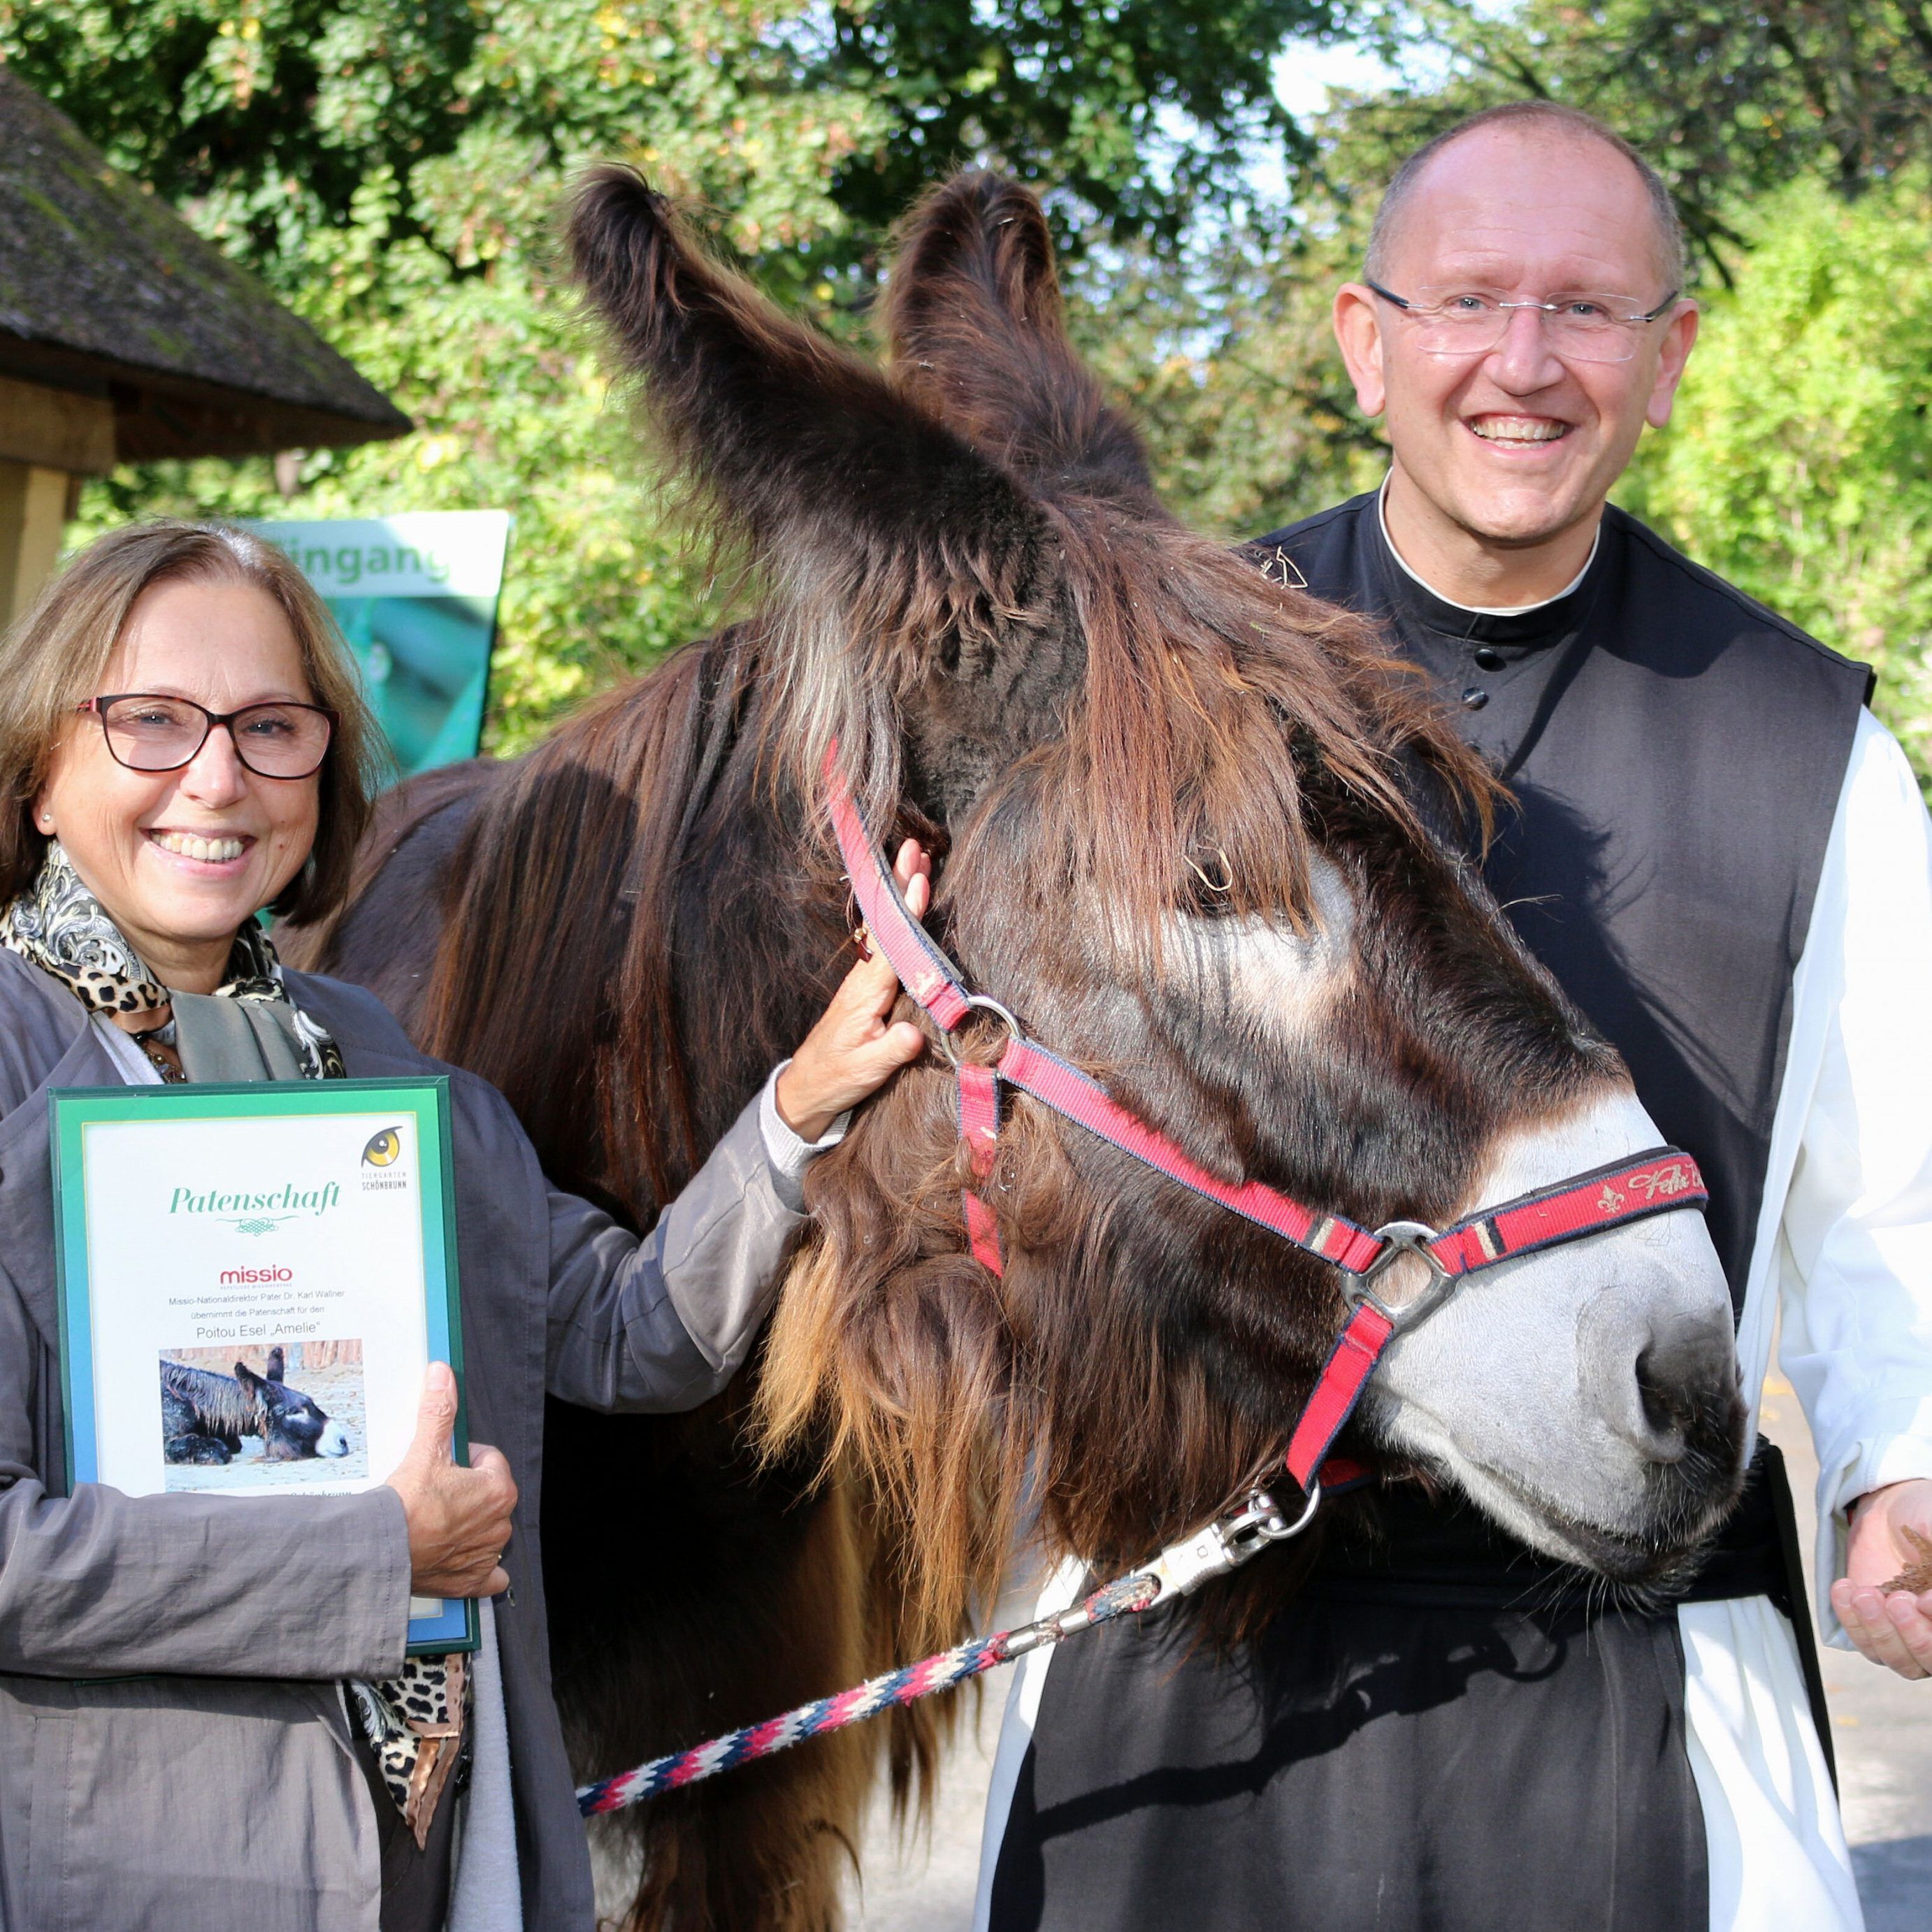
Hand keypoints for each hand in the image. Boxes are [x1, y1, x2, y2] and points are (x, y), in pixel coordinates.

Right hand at [384, 1363, 517, 1598]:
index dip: (466, 1459)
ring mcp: (487, 1554)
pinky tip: (458, 1559)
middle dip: (467, 1493)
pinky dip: (477, 1568)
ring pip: (487, 1532)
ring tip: (437, 1523)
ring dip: (469, 1527)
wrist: (381, 1550)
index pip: (490, 1461)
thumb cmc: (407, 1505)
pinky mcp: (472, 1580)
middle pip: (488, 1497)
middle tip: (436, 1494)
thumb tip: (443, 1375)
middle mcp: (501, 1524)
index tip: (445, 1465)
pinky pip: (489, 1575)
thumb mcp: (426, 1449)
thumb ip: (438, 1410)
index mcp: (499, 1490)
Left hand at [775, 839, 931, 1141]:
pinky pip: (885, 941)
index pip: (890, 945)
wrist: (808, 1087)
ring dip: (900, 892)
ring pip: (884, 927)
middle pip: (885, 923)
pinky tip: (907, 900)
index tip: (919, 882)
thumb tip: (912, 1034)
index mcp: (864, 993)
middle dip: (900, 884)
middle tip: (917, 848)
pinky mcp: (868, 986)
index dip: (906, 914)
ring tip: (917, 859)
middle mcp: (863, 978)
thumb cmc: (837, 1077)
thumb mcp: (866, 1071)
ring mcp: (864, 979)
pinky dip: (898, 915)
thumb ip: (891, 1051)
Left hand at [1831, 1478, 1931, 1678]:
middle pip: (1929, 1660)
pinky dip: (1852, 1622)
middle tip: (1896, 1600)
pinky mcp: (1876, 1627)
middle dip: (1914, 1635)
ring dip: (1879, 1631)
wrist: (1890, 1510)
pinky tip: (1845, 1589)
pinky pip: (1865, 1643)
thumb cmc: (1926, 1517)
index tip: (1924, 1600)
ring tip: (1864, 1594)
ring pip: (1899, 1660)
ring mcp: (1909, 1634)